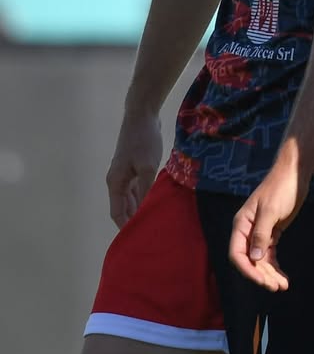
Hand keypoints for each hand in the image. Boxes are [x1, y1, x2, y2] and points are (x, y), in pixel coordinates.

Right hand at [106, 107, 162, 227]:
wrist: (143, 114)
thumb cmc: (143, 140)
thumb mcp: (148, 166)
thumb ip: (146, 189)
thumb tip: (146, 210)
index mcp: (115, 183)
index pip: (118, 213)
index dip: (126, 227)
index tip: (138, 240)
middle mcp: (118, 180)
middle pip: (125, 206)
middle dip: (136, 219)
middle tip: (152, 232)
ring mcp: (127, 172)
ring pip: (133, 197)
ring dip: (142, 207)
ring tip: (157, 220)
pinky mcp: (137, 165)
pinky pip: (140, 186)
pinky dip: (147, 194)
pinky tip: (159, 199)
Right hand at [228, 165, 306, 291]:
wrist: (294, 173)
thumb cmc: (280, 188)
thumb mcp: (270, 211)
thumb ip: (262, 234)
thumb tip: (255, 259)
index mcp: (241, 225)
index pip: (237, 254)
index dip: (248, 270)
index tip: (262, 281)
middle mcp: (247, 232)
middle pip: (250, 261)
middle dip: (262, 275)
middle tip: (276, 287)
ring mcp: (260, 233)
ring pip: (261, 260)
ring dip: (270, 274)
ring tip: (283, 286)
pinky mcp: (272, 233)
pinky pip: (270, 254)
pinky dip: (275, 266)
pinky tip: (283, 277)